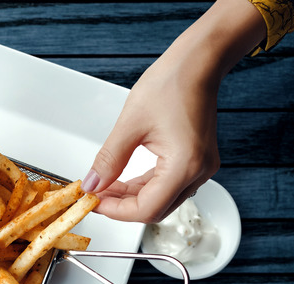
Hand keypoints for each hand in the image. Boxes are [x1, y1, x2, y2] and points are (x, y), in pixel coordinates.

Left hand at [80, 0, 265, 222]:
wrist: (197, 63)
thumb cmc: (172, 84)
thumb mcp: (130, 124)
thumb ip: (109, 159)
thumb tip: (93, 183)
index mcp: (185, 165)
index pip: (146, 209)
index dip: (116, 211)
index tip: (93, 202)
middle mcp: (198, 172)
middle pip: (155, 209)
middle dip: (121, 206)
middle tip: (95, 195)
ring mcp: (200, 167)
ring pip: (161, 199)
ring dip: (131, 197)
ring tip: (104, 186)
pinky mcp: (196, 160)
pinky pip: (167, 185)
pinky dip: (143, 186)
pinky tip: (122, 179)